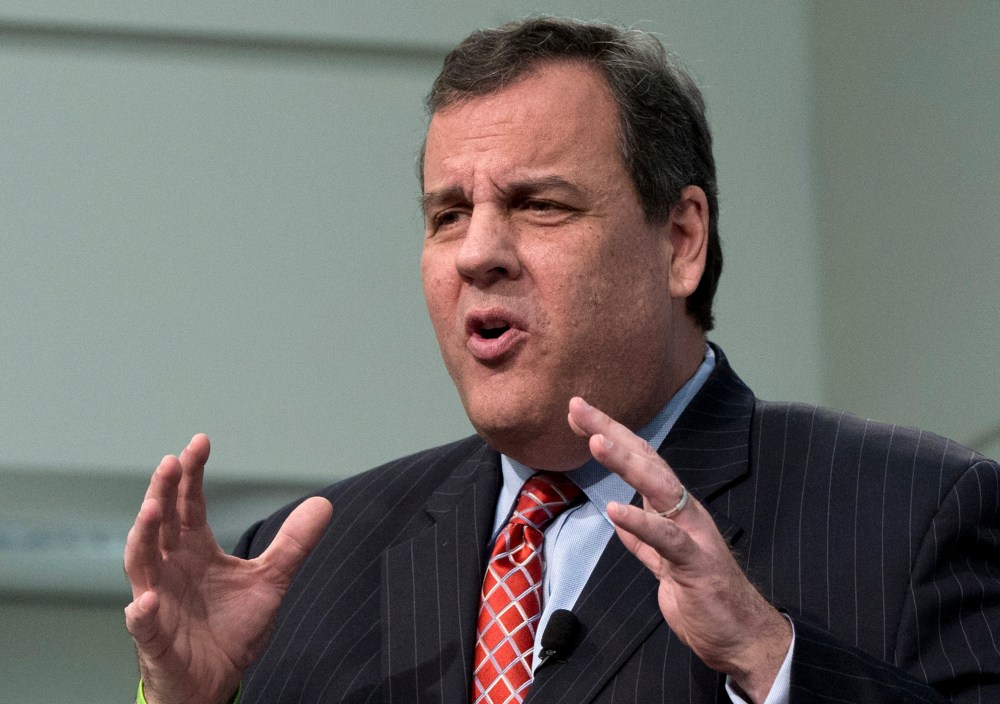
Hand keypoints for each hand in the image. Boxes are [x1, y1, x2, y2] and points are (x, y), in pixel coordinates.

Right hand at [124, 435, 332, 703]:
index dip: (192, 474)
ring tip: (151, 510)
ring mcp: (157, 600)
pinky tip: (148, 599)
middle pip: (160, 522)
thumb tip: (323, 503)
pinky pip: (143, 624)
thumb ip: (293, 543)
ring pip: (141, 562)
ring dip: (143, 536)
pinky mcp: (155, 638)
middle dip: (164, 491)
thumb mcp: (271, 581)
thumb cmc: (231, 629)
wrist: (214, 682)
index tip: (200, 443)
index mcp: (194, 550)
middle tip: (173, 462)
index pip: (189, 504)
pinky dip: (143, 611)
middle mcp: (170, 568)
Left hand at [568, 398, 790, 702]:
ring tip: (595, 442)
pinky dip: (641, 523)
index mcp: (674, 511)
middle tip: (578, 406)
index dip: (610, 435)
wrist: (742, 638)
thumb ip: (644, 542)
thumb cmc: (705, 599)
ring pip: (659, 488)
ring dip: (627, 462)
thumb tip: (620, 519)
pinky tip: (616, 510)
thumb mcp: (664, 565)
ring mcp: (692, 535)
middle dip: (610, 431)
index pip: (639, 461)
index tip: (577, 414)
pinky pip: (666, 539)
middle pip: (645, 460)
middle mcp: (685, 513)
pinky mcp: (696, 564)